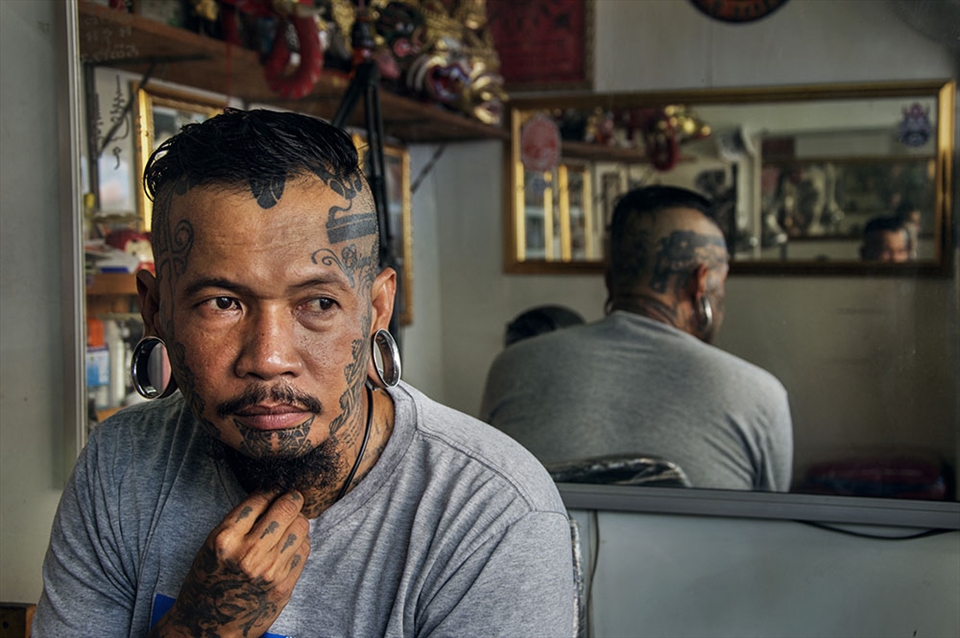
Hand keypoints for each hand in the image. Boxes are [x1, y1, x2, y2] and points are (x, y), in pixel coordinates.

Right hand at [150, 491, 310, 637]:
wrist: (207, 626)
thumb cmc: (208, 580)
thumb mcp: (213, 545)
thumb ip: (241, 521)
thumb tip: (273, 494)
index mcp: (226, 538)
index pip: (261, 498)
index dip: (272, 489)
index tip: (276, 489)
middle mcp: (249, 553)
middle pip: (287, 509)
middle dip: (292, 498)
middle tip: (293, 498)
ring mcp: (269, 571)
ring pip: (301, 527)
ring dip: (298, 521)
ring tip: (291, 523)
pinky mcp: (283, 585)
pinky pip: (304, 551)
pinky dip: (300, 543)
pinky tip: (290, 545)